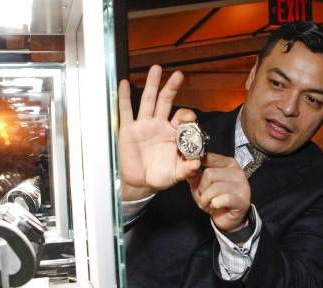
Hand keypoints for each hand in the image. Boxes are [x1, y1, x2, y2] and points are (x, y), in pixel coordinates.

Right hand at [118, 65, 201, 200]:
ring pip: (148, 101)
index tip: (190, 119)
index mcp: (173, 133)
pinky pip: (126, 111)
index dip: (187, 115)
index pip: (182, 117)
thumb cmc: (159, 176)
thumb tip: (198, 163)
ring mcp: (144, 125)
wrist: (140, 184)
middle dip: (171, 88)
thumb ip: (188, 168)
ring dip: (151, 85)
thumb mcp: (177, 174)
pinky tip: (125, 83)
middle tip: (178, 75)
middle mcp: (159, 125)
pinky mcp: (128, 129)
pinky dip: (124, 97)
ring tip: (155, 69)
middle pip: (165, 101)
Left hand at [188, 153, 250, 231]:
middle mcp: (237, 172)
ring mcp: (242, 186)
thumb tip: (189, 166)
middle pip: (210, 174)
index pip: (209, 158)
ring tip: (208, 202)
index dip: (197, 167)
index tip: (193, 175)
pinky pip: (224, 199)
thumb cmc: (216, 199)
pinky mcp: (243, 200)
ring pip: (215, 188)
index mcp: (229, 164)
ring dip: (206, 198)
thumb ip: (195, 174)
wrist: (227, 218)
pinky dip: (215, 204)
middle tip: (203, 195)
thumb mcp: (202, 185)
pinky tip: (216, 205)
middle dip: (202, 188)